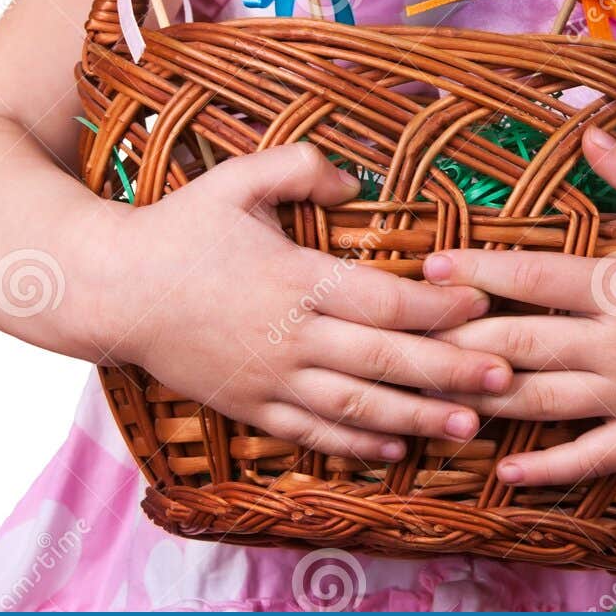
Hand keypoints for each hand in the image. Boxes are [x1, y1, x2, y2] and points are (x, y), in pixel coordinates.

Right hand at [101, 145, 512, 463]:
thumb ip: (301, 167)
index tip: (483, 305)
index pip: (384, 302)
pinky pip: (312, 434)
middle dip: (451, 371)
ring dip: (417, 418)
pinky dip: (356, 444)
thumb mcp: (237, 178)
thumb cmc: (179, 227)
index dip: (439, 309)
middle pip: (384, 362)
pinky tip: (395, 448)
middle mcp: (289, 336)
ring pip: (356, 408)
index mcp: (295, 278)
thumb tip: (354, 183)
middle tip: (505, 377)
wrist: (111, 289)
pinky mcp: (249, 406)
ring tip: (469, 426)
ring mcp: (269, 379)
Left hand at [421, 125, 615, 484]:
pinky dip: (546, 467)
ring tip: (431, 399)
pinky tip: (503, 468)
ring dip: (487, 401)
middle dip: (462, 340)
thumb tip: (589, 126)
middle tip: (407, 337)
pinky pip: (591, 458)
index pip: (535, 279)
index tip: (430, 268)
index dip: (479, 272)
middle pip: (525, 344)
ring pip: (546, 402)